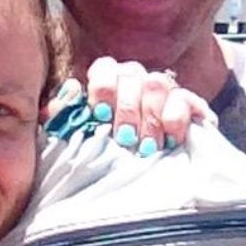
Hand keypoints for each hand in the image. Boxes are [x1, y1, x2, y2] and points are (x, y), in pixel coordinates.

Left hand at [45, 57, 216, 155]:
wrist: (147, 177)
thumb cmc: (108, 153)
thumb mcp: (80, 138)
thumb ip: (64, 119)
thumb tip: (54, 107)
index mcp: (110, 83)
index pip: (105, 67)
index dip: (103, 88)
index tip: (100, 114)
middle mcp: (136, 81)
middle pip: (132, 74)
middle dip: (127, 108)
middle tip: (125, 138)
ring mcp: (164, 91)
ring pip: (157, 83)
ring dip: (150, 115)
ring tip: (147, 145)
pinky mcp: (191, 106)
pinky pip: (186, 98)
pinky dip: (177, 118)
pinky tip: (171, 138)